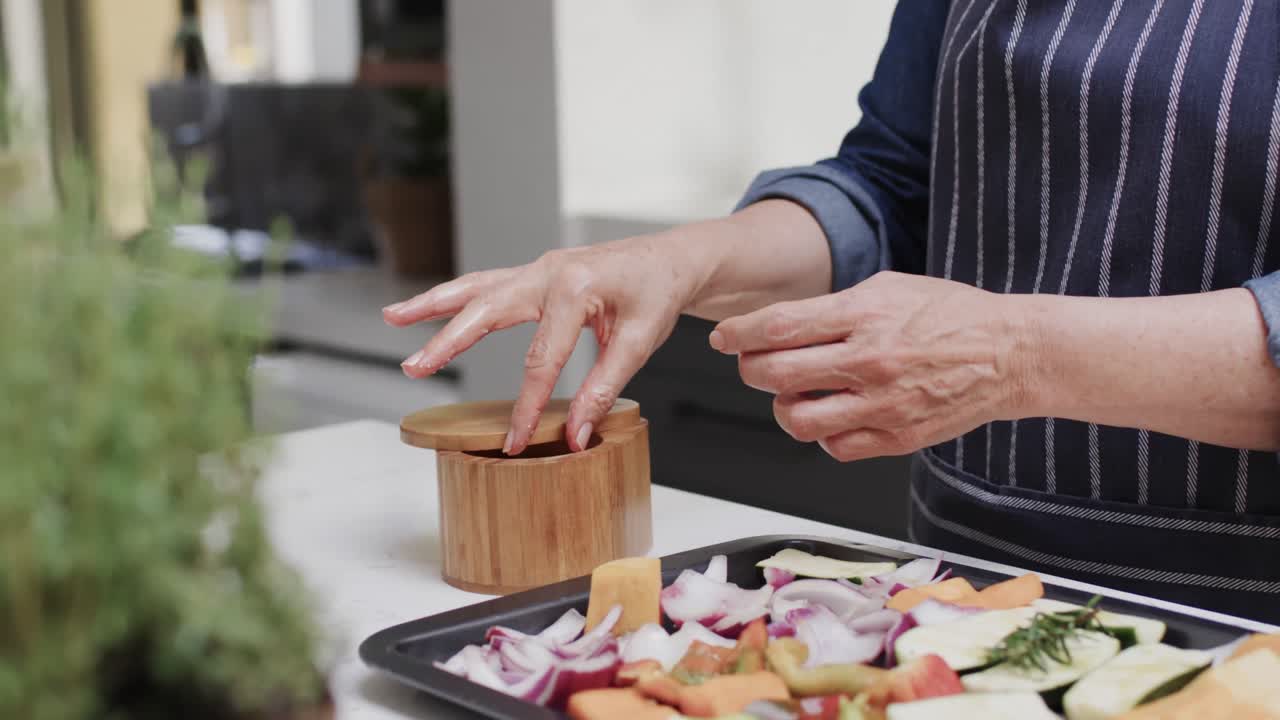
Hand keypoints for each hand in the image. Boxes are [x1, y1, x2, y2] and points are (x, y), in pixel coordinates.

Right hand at [383, 235, 703, 454]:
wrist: (670, 260)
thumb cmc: (657, 294)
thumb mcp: (639, 342)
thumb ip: (604, 387)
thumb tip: (575, 433)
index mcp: (577, 287)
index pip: (542, 359)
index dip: (527, 406)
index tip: (514, 442)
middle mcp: (549, 272)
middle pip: (487, 311)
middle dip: (447, 341)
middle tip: (414, 367)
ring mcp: (538, 269)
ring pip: (475, 287)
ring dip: (432, 304)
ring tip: (392, 318)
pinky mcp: (535, 274)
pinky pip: (486, 284)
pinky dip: (454, 296)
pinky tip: (426, 308)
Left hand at [710, 271, 1034, 461]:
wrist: (1010, 354)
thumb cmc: (953, 317)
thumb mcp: (890, 288)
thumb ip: (835, 307)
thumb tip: (782, 324)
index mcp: (863, 315)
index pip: (778, 326)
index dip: (738, 334)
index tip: (722, 337)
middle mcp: (867, 360)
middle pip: (774, 373)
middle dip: (750, 369)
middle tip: (753, 365)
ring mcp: (881, 404)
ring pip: (796, 418)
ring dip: (783, 406)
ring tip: (795, 393)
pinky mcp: (895, 438)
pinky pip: (833, 446)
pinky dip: (823, 433)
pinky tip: (833, 415)